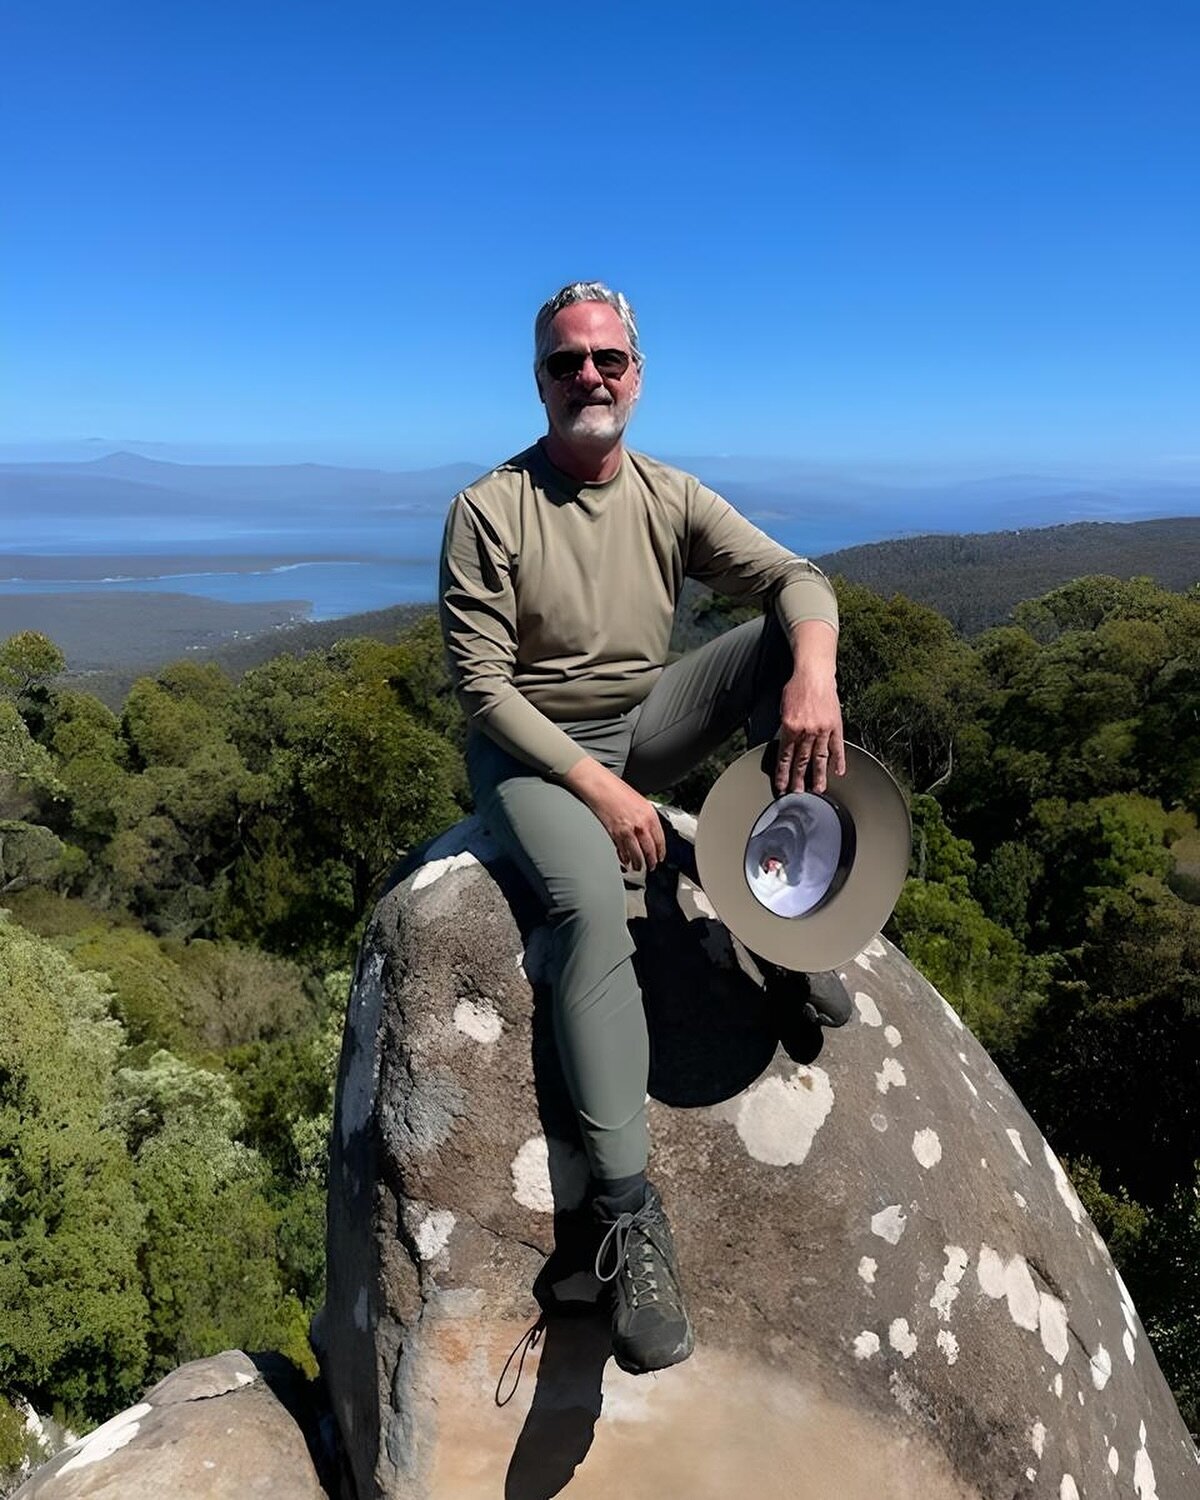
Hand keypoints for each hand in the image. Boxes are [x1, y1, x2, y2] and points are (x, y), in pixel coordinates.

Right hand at [562, 758, 666, 871]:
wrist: (599, 785)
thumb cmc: (615, 789)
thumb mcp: (638, 800)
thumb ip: (645, 816)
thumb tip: (648, 830)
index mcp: (649, 814)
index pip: (660, 839)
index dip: (660, 851)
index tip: (660, 857)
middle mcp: (641, 824)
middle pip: (650, 849)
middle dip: (651, 861)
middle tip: (651, 867)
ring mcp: (627, 830)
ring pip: (637, 854)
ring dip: (638, 863)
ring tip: (638, 868)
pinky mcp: (614, 834)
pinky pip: (622, 851)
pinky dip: (624, 858)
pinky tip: (625, 861)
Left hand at [775, 665, 845, 795]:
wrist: (814, 674)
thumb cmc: (796, 688)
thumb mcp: (782, 709)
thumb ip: (785, 729)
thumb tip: (786, 747)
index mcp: (790, 727)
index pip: (785, 757)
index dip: (783, 774)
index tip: (782, 786)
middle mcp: (806, 731)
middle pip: (801, 761)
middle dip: (798, 779)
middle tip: (797, 794)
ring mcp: (822, 729)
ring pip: (819, 758)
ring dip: (818, 776)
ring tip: (818, 790)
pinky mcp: (835, 726)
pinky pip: (837, 746)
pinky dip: (838, 760)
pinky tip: (839, 772)